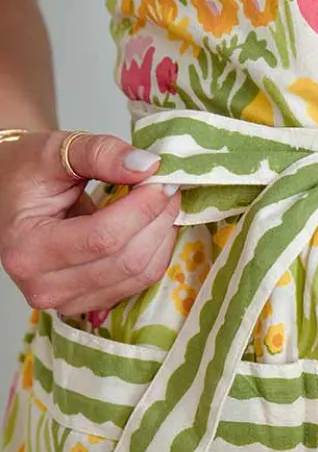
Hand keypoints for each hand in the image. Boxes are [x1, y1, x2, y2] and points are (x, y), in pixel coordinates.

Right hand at [0, 131, 180, 314]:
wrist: (12, 193)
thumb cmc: (27, 173)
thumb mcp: (56, 150)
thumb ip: (100, 153)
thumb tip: (147, 165)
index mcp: (26, 248)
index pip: (103, 237)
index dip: (143, 207)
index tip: (162, 180)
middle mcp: (42, 284)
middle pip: (126, 260)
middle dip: (158, 219)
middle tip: (169, 187)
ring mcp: (66, 300)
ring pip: (139, 275)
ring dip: (162, 236)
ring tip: (164, 203)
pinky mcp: (89, 302)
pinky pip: (139, 283)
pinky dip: (156, 252)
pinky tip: (153, 225)